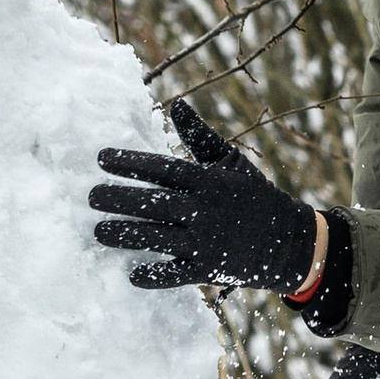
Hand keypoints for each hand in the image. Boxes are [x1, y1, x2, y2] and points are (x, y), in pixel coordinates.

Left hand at [89, 94, 320, 297]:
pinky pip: (175, 274)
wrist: (290, 240)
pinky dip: (154, 275)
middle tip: (90, 197)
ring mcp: (205, 241)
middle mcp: (203, 209)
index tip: (101, 158)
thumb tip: (175, 103)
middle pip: (152, 203)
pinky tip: (131, 273)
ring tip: (98, 231)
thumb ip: (199, 136)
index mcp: (207, 180)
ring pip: (156, 238)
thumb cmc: (254, 195)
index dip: (130, 163)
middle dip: (118, 199)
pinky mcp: (208, 269)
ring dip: (125, 235)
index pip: (161, 168)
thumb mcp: (231, 161)